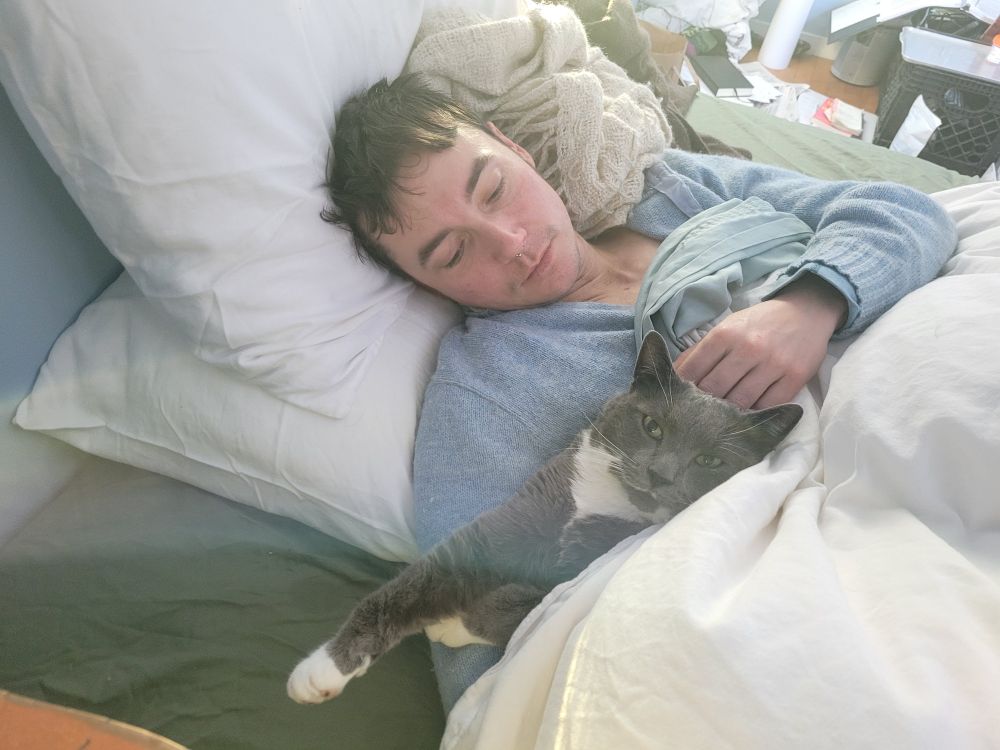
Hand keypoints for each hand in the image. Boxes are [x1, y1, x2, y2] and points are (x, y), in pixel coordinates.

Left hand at [673, 275, 846, 408]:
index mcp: (726, 334)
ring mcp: (773, 363)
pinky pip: (768, 406)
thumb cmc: (759, 324)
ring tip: (720, 419)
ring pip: (741, 401)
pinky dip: (755, 414)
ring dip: (728, 413)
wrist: (805, 313)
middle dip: (703, 405)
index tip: (678, 400)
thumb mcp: (727, 327)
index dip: (682, 388)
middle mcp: (748, 348)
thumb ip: (701, 350)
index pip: (694, 369)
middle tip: (697, 416)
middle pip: (715, 388)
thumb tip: (674, 373)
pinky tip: (747, 415)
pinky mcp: (795, 377)